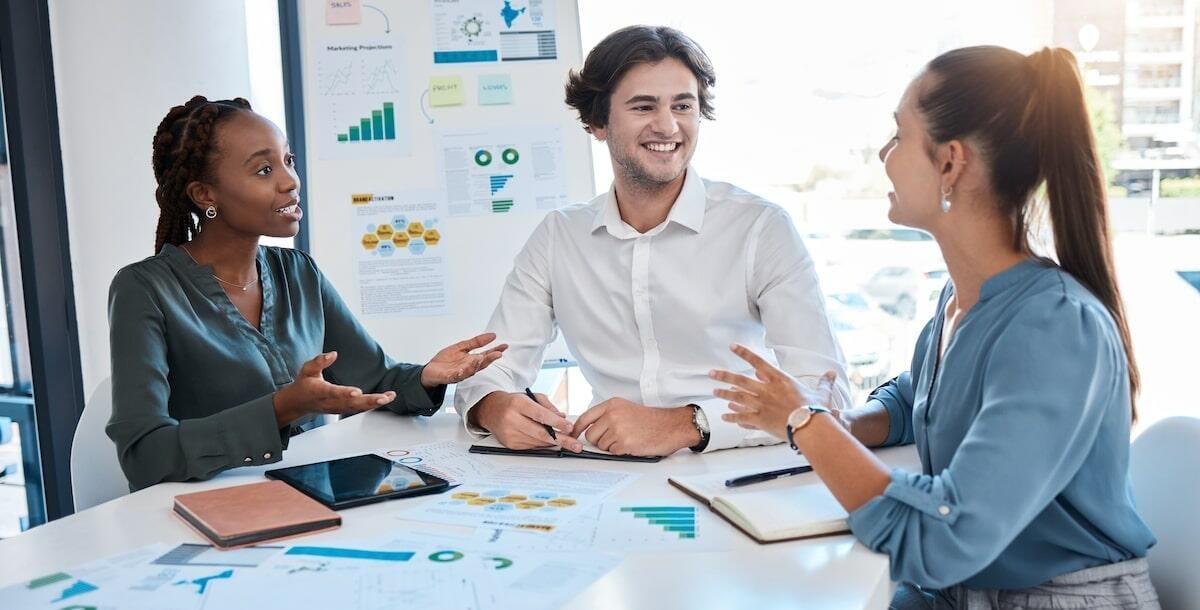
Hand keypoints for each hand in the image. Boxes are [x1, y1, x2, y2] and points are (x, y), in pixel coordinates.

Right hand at [273, 352, 395, 425]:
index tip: (357, 392)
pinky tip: (385, 399)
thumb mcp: (307, 369)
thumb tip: (333, 354)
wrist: (298, 402)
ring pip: (357, 407)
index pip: (333, 392)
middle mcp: (330, 402)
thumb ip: (319, 361)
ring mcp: (337, 407)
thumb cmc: (304, 384)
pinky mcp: (343, 409)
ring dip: (374, 403)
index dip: (345, 393)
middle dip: (369, 401)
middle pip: (351, 403)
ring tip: (390, 397)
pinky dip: (372, 405)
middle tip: (384, 398)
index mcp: (320, 391)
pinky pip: (359, 408)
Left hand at [420, 332, 508, 387]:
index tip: (504, 346)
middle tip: (498, 353)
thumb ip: (476, 342)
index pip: (486, 355)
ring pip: (471, 370)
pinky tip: (463, 368)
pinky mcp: (450, 377)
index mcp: (472, 360)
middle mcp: (468, 367)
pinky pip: (456, 375)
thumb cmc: (446, 360)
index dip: (495, 351)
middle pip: (481, 364)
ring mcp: (460, 373)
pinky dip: (460, 373)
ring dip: (476, 365)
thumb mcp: (462, 347)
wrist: (430, 370)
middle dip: (490, 359)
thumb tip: (492, 335)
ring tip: (481, 358)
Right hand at [471, 391, 581, 451]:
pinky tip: (552, 442)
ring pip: (538, 442)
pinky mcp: (510, 444)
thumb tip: (563, 417)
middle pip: (540, 433)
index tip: (570, 427)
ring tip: (569, 442)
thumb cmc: (514, 402)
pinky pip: (532, 446)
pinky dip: (544, 444)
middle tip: (576, 445)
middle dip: (561, 440)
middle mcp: (511, 419)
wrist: (491, 410)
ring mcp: (510, 434)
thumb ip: (548, 406)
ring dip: (555, 443)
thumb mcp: (531, 397)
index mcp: (517, 404)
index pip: (540, 415)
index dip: (556, 423)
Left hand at [570, 398, 698, 456]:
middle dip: (599, 440)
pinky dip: (621, 451)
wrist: (670, 426)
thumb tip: (589, 429)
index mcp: (612, 405)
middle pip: (591, 435)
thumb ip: (607, 416)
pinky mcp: (624, 443)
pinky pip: (612, 452)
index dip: (576, 428)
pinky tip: (632, 444)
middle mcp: (612, 415)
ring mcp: (618, 429)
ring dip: (612, 446)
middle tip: (615, 438)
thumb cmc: (650, 420)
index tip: (572, 435)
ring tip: (628, 439)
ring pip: (601, 445)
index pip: (585, 417)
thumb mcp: (626, 409)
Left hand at [709, 344, 838, 439]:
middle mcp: (766, 390)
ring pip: (737, 397)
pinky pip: (742, 417)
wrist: (810, 427)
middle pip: (740, 380)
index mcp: (779, 379)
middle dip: (724, 376)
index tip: (732, 347)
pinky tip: (724, 416)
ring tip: (714, 391)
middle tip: (711, 373)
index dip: (743, 353)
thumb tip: (832, 374)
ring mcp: (761, 405)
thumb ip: (824, 382)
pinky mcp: (760, 420)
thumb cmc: (816, 410)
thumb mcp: (821, 393)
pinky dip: (732, 416)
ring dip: (724, 394)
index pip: (758, 361)